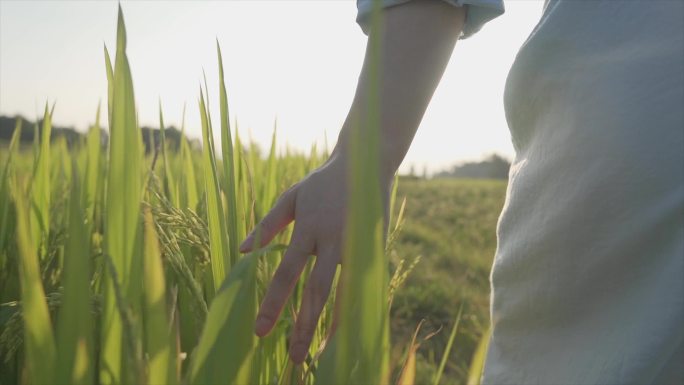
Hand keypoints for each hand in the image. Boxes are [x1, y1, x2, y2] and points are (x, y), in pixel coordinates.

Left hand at [239, 155, 349, 363]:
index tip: (260, 331)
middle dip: (304, 326)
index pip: (287, 273)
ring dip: (335, 326)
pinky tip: (353, 330)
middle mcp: (334, 240)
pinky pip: (367, 285)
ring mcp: (359, 245)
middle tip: (293, 359)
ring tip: (326, 354)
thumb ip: (268, 224)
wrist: (367, 161)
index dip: (273, 304)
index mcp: (309, 228)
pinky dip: (360, 309)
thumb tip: (244, 251)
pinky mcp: (377, 248)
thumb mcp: (292, 196)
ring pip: (347, 292)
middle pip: (317, 291)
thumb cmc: (323, 182)